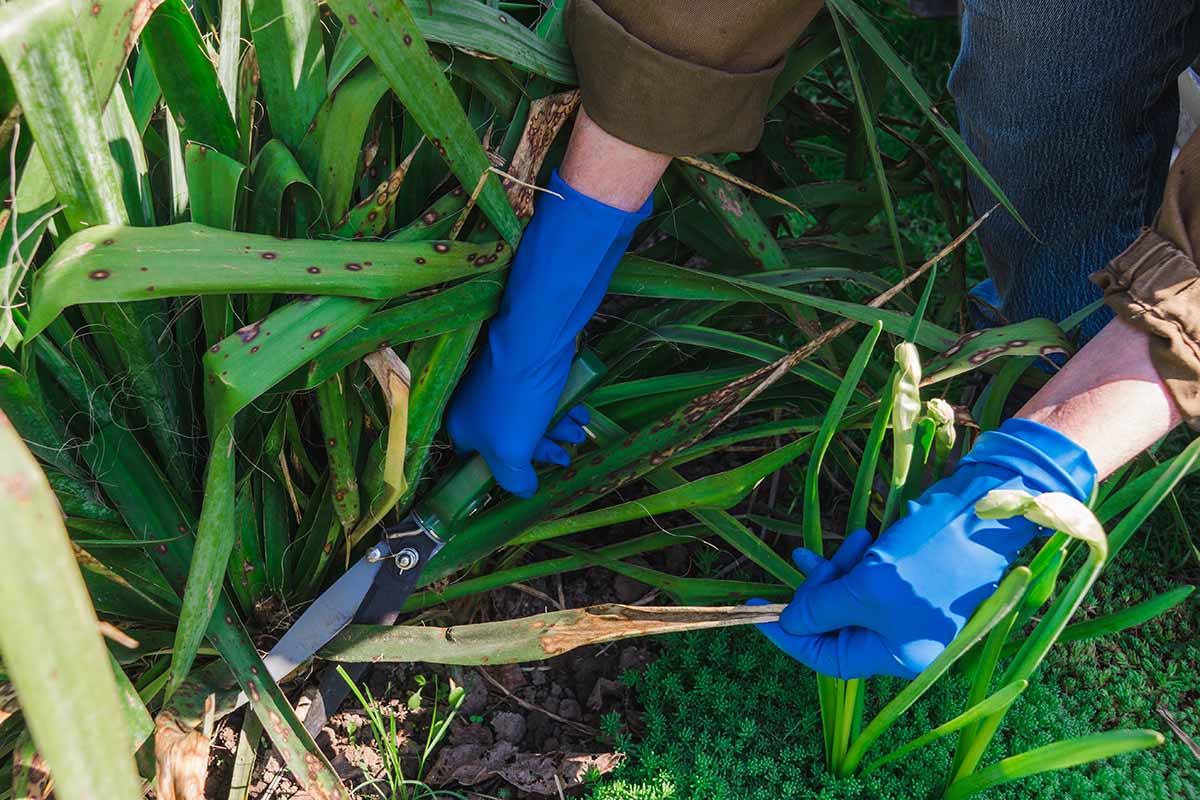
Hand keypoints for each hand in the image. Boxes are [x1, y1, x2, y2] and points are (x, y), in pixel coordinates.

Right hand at [446, 171, 650, 496]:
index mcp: (461, 427)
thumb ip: (513, 479)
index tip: (532, 478)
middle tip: (565, 457)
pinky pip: (541, 396)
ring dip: (557, 430)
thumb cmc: (517, 398)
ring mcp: (499, 385)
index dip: (507, 473)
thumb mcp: (510, 451)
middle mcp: (475, 406)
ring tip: (579, 433)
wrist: (537, 335)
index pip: (478, 462)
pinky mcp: (522, 368)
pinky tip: (580, 411)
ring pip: (529, 417)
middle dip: (541, 450)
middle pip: (509, 439)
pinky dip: (561, 407)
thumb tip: (525, 490)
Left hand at [753, 418, 1095, 678]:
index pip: (826, 657)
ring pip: (849, 597)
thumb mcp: (866, 588)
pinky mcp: (912, 579)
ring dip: (838, 569)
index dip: (789, 634)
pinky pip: (868, 578)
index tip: (757, 610)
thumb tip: (790, 622)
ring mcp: (909, 609)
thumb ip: (823, 609)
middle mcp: (903, 639)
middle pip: (834, 625)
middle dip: (817, 592)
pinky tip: (862, 539)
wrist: (984, 513)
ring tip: (852, 542)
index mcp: (896, 657)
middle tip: (808, 562)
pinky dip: (855, 560)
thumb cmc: (928, 558)